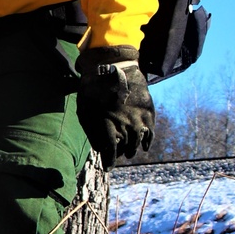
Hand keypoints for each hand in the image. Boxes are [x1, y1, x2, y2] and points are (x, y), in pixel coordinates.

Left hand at [76, 45, 154, 168]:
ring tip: (129, 152)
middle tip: (116, 154)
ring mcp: (137, 118)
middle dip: (119, 154)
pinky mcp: (148, 111)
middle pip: (124, 148)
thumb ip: (91, 131)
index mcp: (106, 123)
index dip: (109, 161)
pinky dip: (147, 142)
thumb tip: (99, 148)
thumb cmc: (93, 88)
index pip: (110, 151)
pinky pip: (150, 133)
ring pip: (137, 143)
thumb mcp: (83, 109)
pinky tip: (144, 147)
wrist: (114, 65)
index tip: (108, 167)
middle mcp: (124, 124)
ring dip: (132, 149)